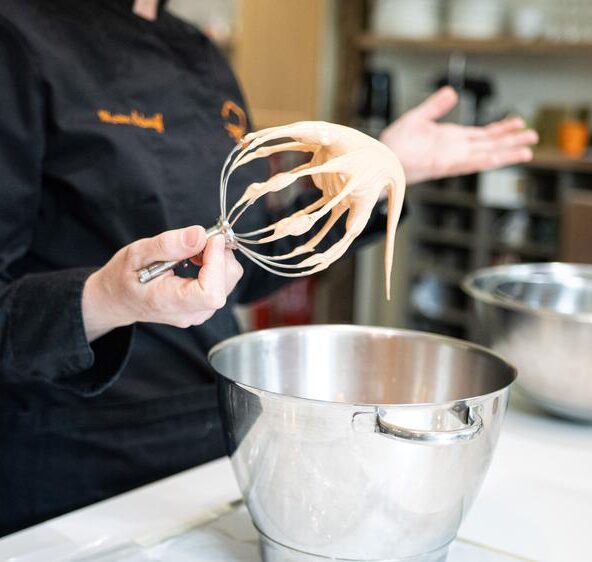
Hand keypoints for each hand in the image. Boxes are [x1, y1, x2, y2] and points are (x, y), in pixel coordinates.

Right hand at [82, 226, 242, 341]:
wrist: (120, 299)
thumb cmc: (125, 277)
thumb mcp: (137, 254)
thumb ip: (168, 245)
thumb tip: (200, 235)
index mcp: (171, 303)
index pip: (211, 293)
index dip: (216, 262)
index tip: (210, 239)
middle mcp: (191, 313)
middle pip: (225, 283)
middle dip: (219, 254)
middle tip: (197, 239)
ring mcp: (201, 312)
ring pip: (229, 280)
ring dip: (218, 257)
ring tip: (191, 250)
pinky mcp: (206, 305)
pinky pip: (224, 281)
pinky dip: (216, 264)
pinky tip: (196, 259)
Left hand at [379, 86, 538, 184]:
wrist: (381, 158)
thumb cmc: (395, 143)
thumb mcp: (418, 117)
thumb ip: (436, 106)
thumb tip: (452, 92)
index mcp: (450, 139)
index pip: (481, 134)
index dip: (500, 130)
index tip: (517, 124)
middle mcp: (455, 150)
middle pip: (489, 145)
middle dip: (510, 141)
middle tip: (533, 137)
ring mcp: (451, 159)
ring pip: (485, 155)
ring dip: (506, 153)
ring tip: (528, 150)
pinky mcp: (444, 165)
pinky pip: (470, 162)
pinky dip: (487, 160)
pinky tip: (502, 158)